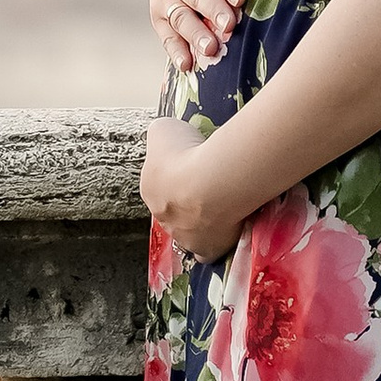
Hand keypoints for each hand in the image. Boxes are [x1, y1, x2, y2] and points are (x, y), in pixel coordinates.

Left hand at [140, 118, 246, 268]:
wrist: (212, 182)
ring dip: (203, 221)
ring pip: (191, 231)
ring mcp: (184, 237)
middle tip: (212, 184)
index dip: (178, 176)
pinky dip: (217, 242)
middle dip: (190, 199)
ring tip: (224, 204)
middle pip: (176, 210)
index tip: (195, 166)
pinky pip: (209, 250)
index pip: (160, 185)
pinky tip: (231, 229)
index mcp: (150, 190)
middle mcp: (163, 218)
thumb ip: (161, 135)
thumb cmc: (186, 154)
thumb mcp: (163, 130)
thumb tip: (165, 137)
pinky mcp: (208, 249)